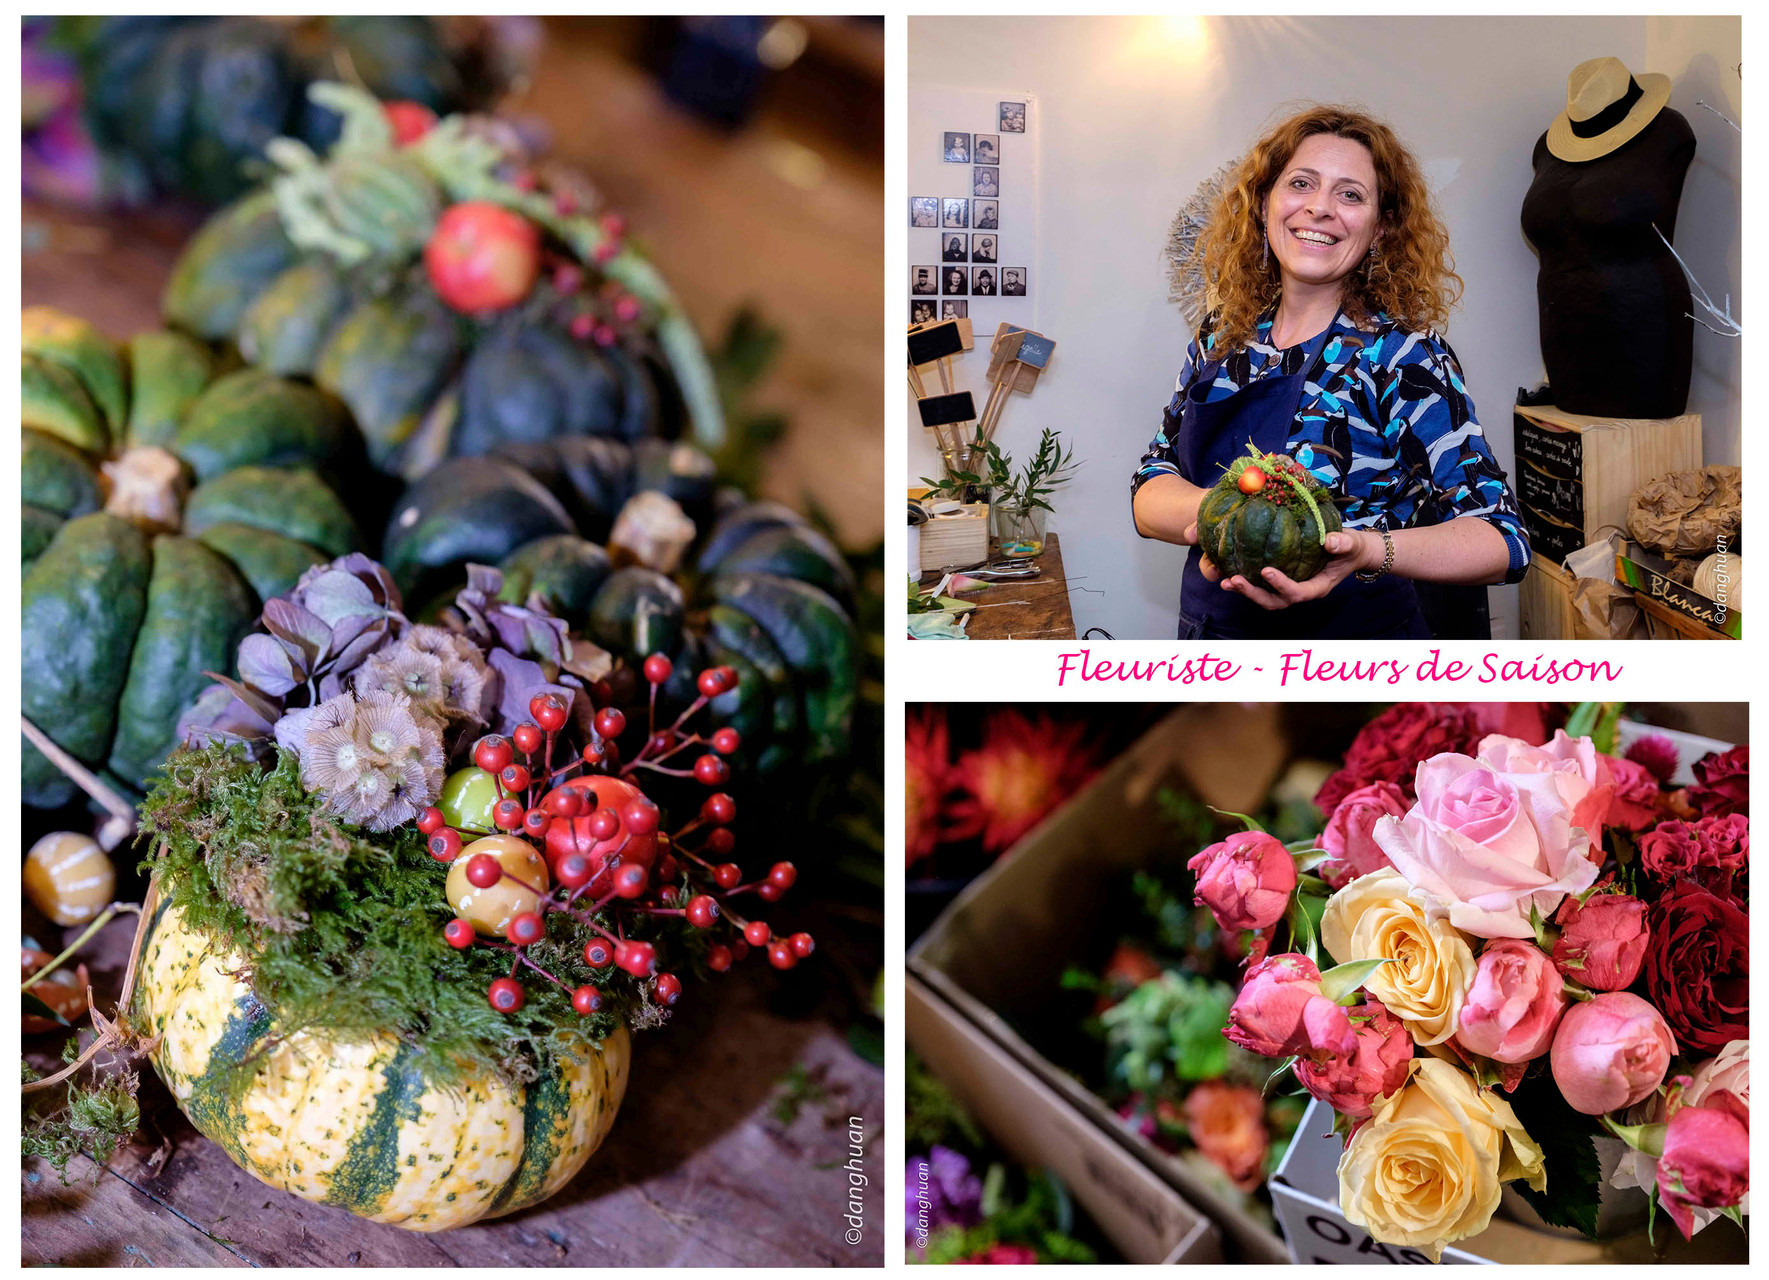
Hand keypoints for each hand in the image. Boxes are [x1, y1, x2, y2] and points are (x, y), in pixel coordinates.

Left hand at [1197, 530, 1381, 610]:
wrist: (1350, 550)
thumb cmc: (1351, 548)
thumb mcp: (1352, 544)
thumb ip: (1343, 543)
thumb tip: (1330, 541)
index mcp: (1317, 587)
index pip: (1297, 593)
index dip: (1281, 585)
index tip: (1266, 570)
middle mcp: (1301, 591)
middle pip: (1274, 601)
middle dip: (1253, 593)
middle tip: (1233, 581)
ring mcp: (1290, 587)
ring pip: (1265, 596)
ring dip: (1245, 590)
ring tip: (1225, 581)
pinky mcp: (1281, 579)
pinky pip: (1262, 585)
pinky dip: (1246, 580)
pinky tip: (1229, 570)